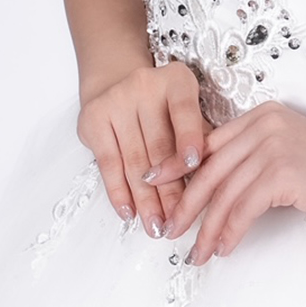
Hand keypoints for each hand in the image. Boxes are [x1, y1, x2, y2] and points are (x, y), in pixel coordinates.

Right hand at [76, 61, 205, 238]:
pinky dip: (118, 191)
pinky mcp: (93, 118)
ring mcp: (116, 100)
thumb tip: (212, 178)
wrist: (116, 82)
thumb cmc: (162, 105)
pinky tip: (128, 211)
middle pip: (159, 146)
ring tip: (155, 226)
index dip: (189, 139)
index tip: (194, 166)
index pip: (184, 112)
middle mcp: (144, 85)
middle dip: (169, 189)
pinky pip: (108, 163)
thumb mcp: (187, 110)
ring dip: (145, 199)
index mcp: (176, 80)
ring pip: (134, 159)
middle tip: (177, 221)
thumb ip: (200, 137)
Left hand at [145, 101, 305, 265]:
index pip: (208, 144)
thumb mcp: (288, 155)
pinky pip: (244, 209)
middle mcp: (264, 124)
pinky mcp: (283, 172)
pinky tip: (225, 248)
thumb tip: (213, 190)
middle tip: (169, 231)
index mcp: (262, 115)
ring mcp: (273, 146)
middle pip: (209, 170)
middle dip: (185, 205)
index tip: (155, 186)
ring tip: (197, 253)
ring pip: (224, 194)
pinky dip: (230, 232)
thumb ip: (254, 159)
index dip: (178, 167)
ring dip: (207, 229)